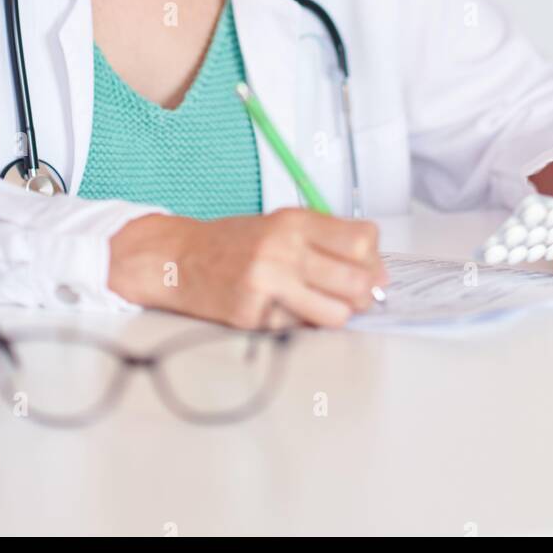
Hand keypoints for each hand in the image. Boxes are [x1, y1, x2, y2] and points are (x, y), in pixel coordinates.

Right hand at [108, 207, 388, 328]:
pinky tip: (285, 311)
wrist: (177, 258)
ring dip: (338, 314)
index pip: (361, 240)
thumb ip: (325, 241)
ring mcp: (267, 284)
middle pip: (356, 278)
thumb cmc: (233, 243)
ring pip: (336, 313)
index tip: (369, 266)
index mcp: (294, 221)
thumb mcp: (279, 225)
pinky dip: (301, 325)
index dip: (372, 258)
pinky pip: (300, 330)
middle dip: (365, 292)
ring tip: (323, 306)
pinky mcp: (254, 316)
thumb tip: (376, 270)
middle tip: (357, 295)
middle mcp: (282, 249)